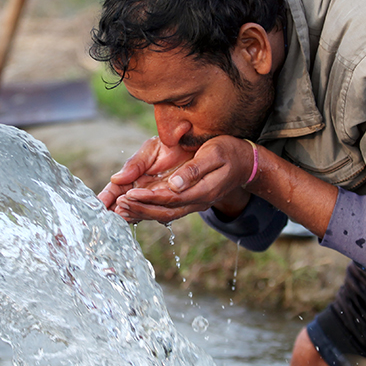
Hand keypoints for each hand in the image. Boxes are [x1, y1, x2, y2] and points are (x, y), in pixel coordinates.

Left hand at [113, 135, 255, 223]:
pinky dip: (150, 210)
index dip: (148, 197)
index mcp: (203, 190)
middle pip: (165, 211)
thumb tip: (174, 184)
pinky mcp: (191, 200)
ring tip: (121, 210)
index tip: (129, 194)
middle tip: (118, 206)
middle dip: (140, 209)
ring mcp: (195, 203)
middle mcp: (198, 201)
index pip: (171, 197)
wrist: (247, 162)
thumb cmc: (230, 151)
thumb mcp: (215, 153)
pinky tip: (136, 208)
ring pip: (165, 213)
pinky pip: (169, 209)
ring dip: (143, 213)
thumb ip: (195, 169)